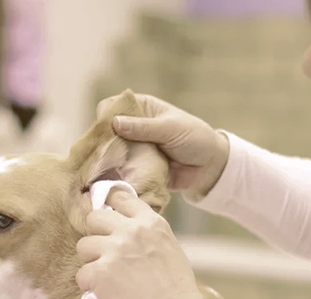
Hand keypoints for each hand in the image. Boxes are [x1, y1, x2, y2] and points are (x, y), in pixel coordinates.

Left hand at [75, 189, 213, 298]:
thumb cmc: (177, 289)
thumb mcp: (169, 248)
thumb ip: (147, 234)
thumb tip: (125, 228)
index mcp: (151, 223)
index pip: (120, 198)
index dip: (110, 208)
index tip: (108, 221)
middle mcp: (131, 231)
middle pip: (94, 218)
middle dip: (95, 235)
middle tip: (103, 253)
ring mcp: (113, 251)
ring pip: (83, 245)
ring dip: (90, 261)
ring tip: (104, 276)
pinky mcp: (100, 273)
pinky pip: (81, 274)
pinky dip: (88, 285)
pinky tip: (103, 293)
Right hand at [96, 93, 230, 198]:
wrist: (210, 168)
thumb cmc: (195, 139)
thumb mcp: (170, 129)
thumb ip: (143, 127)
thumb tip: (114, 123)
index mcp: (141, 108)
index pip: (112, 106)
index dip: (104, 117)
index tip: (103, 131)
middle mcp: (133, 127)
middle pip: (106, 131)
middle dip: (102, 143)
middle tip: (100, 155)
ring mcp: (133, 149)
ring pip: (110, 152)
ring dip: (107, 161)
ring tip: (102, 171)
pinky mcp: (135, 168)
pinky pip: (120, 171)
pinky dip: (116, 176)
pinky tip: (110, 181)